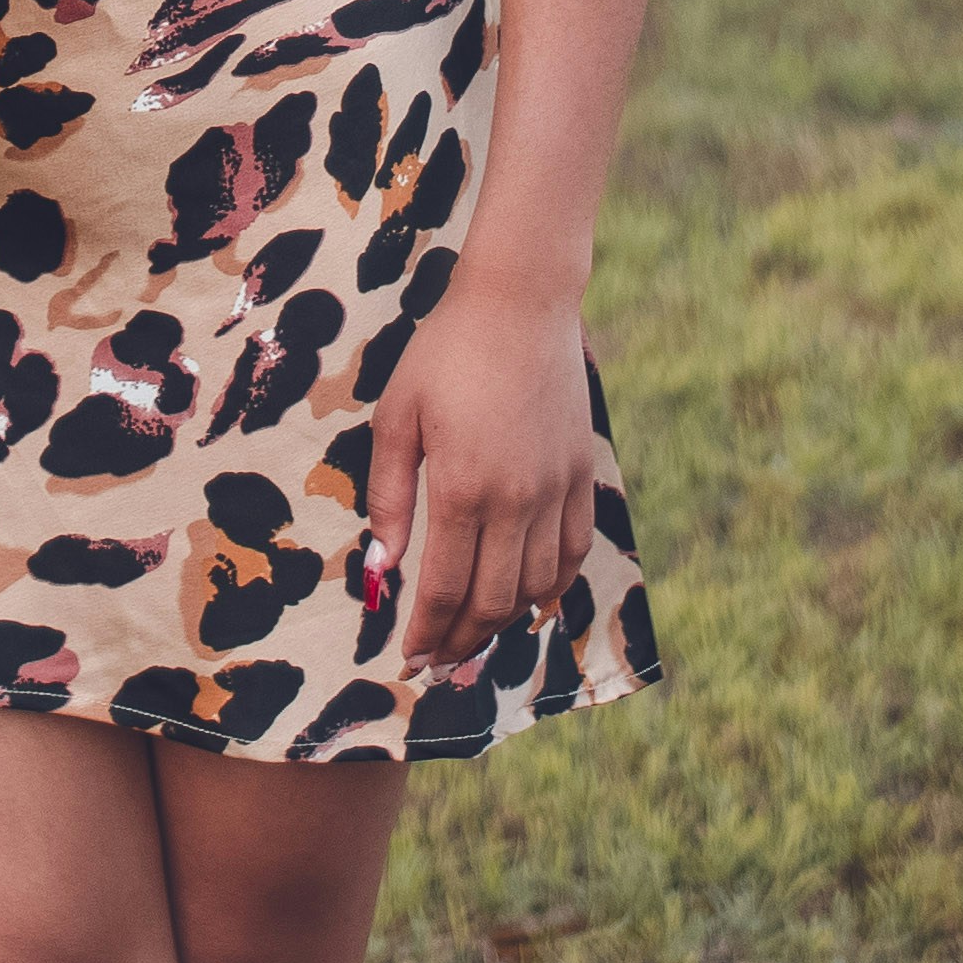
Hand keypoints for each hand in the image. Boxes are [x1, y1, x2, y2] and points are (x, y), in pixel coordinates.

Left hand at [361, 274, 600, 683]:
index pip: (445, 590)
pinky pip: (574, 552)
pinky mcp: (582, 474)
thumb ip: (389, 496)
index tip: (409, 657)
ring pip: (536, 586)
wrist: (520, 302)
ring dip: (503, 621)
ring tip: (474, 634)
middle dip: (460, 641)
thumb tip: (381, 567)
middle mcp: (516, 500)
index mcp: (462, 488)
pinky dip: (553, 587)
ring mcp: (556, 489)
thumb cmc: (446, 353)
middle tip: (436, 659)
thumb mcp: (398, 417)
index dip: (426, 632)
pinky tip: (531, 599)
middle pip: (492, 601)